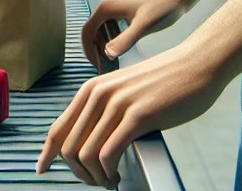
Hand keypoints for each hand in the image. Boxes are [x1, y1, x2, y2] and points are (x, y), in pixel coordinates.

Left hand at [37, 42, 223, 187]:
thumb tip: (91, 141)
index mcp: (92, 89)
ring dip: (94, 176)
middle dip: (77, 172)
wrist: (198, 64)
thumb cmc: (167, 80)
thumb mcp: (125, 91)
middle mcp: (98, 94)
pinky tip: (117, 175)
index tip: (43, 168)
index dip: (47, 154)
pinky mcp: (138, 115)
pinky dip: (108, 172)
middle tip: (95, 181)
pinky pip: (107, 153)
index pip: (58, 128)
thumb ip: (106, 110)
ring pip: (85, 153)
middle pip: (67, 146)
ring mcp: (117, 104)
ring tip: (109, 180)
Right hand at [80, 0, 186, 69]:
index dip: (88, 51)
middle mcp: (108, 8)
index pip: (86, 32)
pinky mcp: (125, 15)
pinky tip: (123, 51)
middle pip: (91, 32)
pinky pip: (111, 30)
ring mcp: (116, 11)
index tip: (97, 66)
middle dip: (94, 51)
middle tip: (105, 67)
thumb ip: (126, 39)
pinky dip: (112, 42)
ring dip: (102, 47)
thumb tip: (107, 54)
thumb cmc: (163, 7)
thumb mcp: (144, 25)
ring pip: (100, 32)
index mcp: (106, 9)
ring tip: (113, 62)